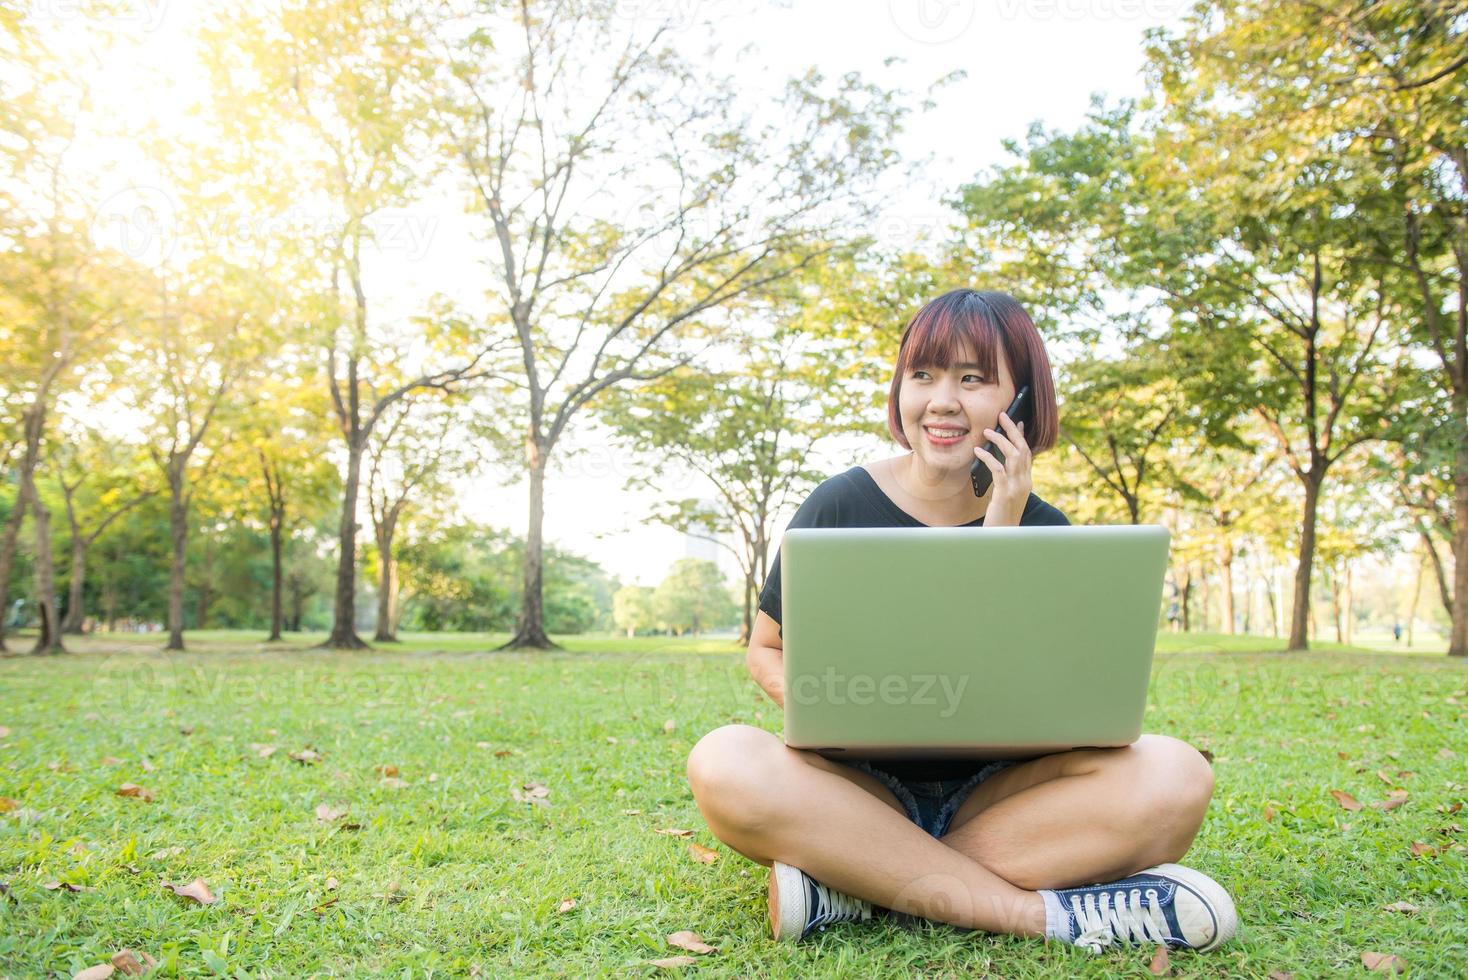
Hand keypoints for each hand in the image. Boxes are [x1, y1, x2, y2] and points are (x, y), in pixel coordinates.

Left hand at [973, 412, 1030, 526]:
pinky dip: (988, 457)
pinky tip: (978, 451)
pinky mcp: (1005, 493)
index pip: (1027, 453)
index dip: (1022, 437)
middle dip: (1013, 430)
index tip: (1018, 422)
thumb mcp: (1005, 496)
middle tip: (1002, 416)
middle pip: (1022, 449)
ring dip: (1000, 440)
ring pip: (1013, 455)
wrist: (1003, 537)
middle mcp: (1025, 482)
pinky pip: (998, 469)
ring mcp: (1017, 487)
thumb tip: (998, 467)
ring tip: (987, 431)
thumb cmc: (1001, 517)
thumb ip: (1005, 481)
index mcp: (1026, 482)